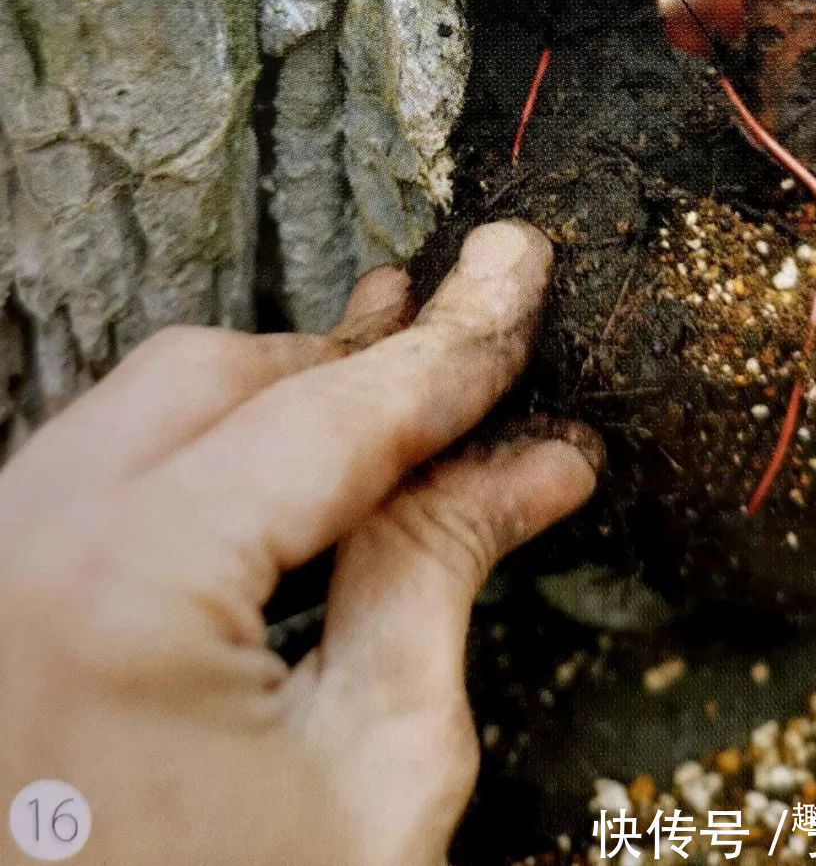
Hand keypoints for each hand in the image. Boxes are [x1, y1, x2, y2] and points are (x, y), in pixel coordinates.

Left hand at [0, 221, 598, 865]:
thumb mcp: (371, 776)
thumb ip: (437, 577)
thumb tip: (532, 460)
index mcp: (121, 583)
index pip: (331, 411)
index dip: (452, 344)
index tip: (520, 273)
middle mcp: (19, 543)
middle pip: (222, 374)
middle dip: (363, 359)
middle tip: (481, 340)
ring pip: (148, 404)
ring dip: (282, 393)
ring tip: (399, 388)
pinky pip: (100, 468)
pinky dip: (205, 449)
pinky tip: (283, 463)